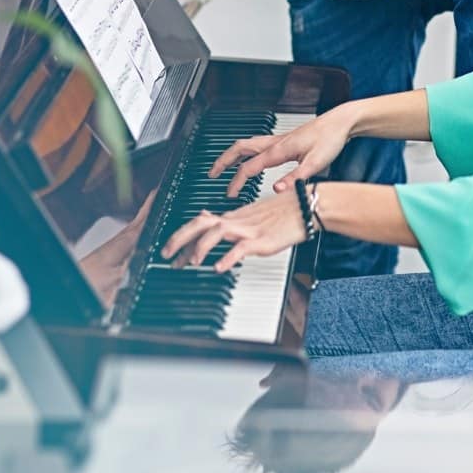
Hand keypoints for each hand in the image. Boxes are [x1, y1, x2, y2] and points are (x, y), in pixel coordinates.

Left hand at [161, 188, 305, 273]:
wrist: (307, 205)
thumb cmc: (285, 212)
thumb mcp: (255, 216)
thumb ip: (235, 222)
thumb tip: (216, 227)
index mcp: (234, 217)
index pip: (201, 223)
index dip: (182, 236)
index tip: (172, 251)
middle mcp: (237, 221)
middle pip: (201, 224)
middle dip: (180, 238)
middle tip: (166, 254)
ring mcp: (249, 230)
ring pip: (217, 232)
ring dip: (201, 247)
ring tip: (191, 262)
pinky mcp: (262, 240)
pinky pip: (241, 248)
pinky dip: (228, 258)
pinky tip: (219, 268)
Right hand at [209, 105, 354, 197]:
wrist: (341, 123)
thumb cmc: (330, 139)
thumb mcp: (315, 163)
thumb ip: (295, 178)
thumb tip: (276, 190)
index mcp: (279, 149)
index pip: (250, 167)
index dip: (237, 181)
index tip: (230, 194)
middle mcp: (276, 142)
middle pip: (241, 149)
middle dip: (224, 161)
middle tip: (212, 173)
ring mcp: (279, 140)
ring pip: (248, 144)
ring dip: (233, 155)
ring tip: (223, 166)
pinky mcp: (285, 140)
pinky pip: (258, 145)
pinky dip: (247, 153)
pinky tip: (251, 160)